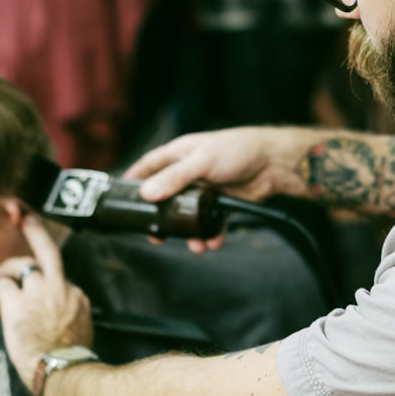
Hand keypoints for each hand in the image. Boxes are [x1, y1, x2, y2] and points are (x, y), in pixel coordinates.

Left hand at [0, 214, 92, 391]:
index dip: (45, 278)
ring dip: (6, 272)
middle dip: (36, 231)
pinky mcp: (19, 302)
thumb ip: (71, 311)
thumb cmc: (67, 358)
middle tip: (26, 218)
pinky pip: (2, 286)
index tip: (38, 281)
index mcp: (76, 296)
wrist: (63, 370)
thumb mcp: (80, 328)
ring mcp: (40, 292)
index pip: (58, 276)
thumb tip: (65, 309)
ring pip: (21, 265)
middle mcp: (60, 288)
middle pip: (48, 251)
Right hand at [125, 126, 321, 251]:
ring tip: (194, 246)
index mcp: (178, 154)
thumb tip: (147, 194)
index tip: (121, 200)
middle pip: (166, 197)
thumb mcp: (202, 160)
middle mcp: (188, 172)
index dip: (133, 182)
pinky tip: (213, 242)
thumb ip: (175, 178)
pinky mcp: (220, 202)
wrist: (273, 162)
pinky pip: (210, 222)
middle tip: (156, 236)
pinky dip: (210, 234)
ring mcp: (204, 188)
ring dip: (189, 232)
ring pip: (188, 215)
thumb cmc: (237, 149)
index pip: (148, 167)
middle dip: (161, 219)